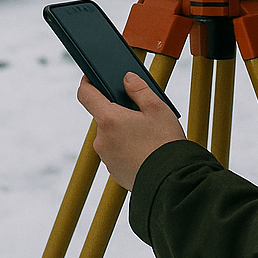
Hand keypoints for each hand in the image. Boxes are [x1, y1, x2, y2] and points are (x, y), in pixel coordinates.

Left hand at [77, 73, 185, 189]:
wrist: (171, 179)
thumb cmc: (165, 142)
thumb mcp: (157, 107)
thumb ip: (139, 89)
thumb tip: (127, 79)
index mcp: (109, 120)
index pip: (86, 95)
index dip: (88, 83)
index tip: (92, 77)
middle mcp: (102, 139)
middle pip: (104, 117)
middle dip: (118, 112)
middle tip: (141, 113)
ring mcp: (106, 157)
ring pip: (111, 135)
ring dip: (123, 131)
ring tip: (147, 134)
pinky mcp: (114, 171)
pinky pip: (116, 152)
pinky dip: (126, 148)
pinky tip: (145, 149)